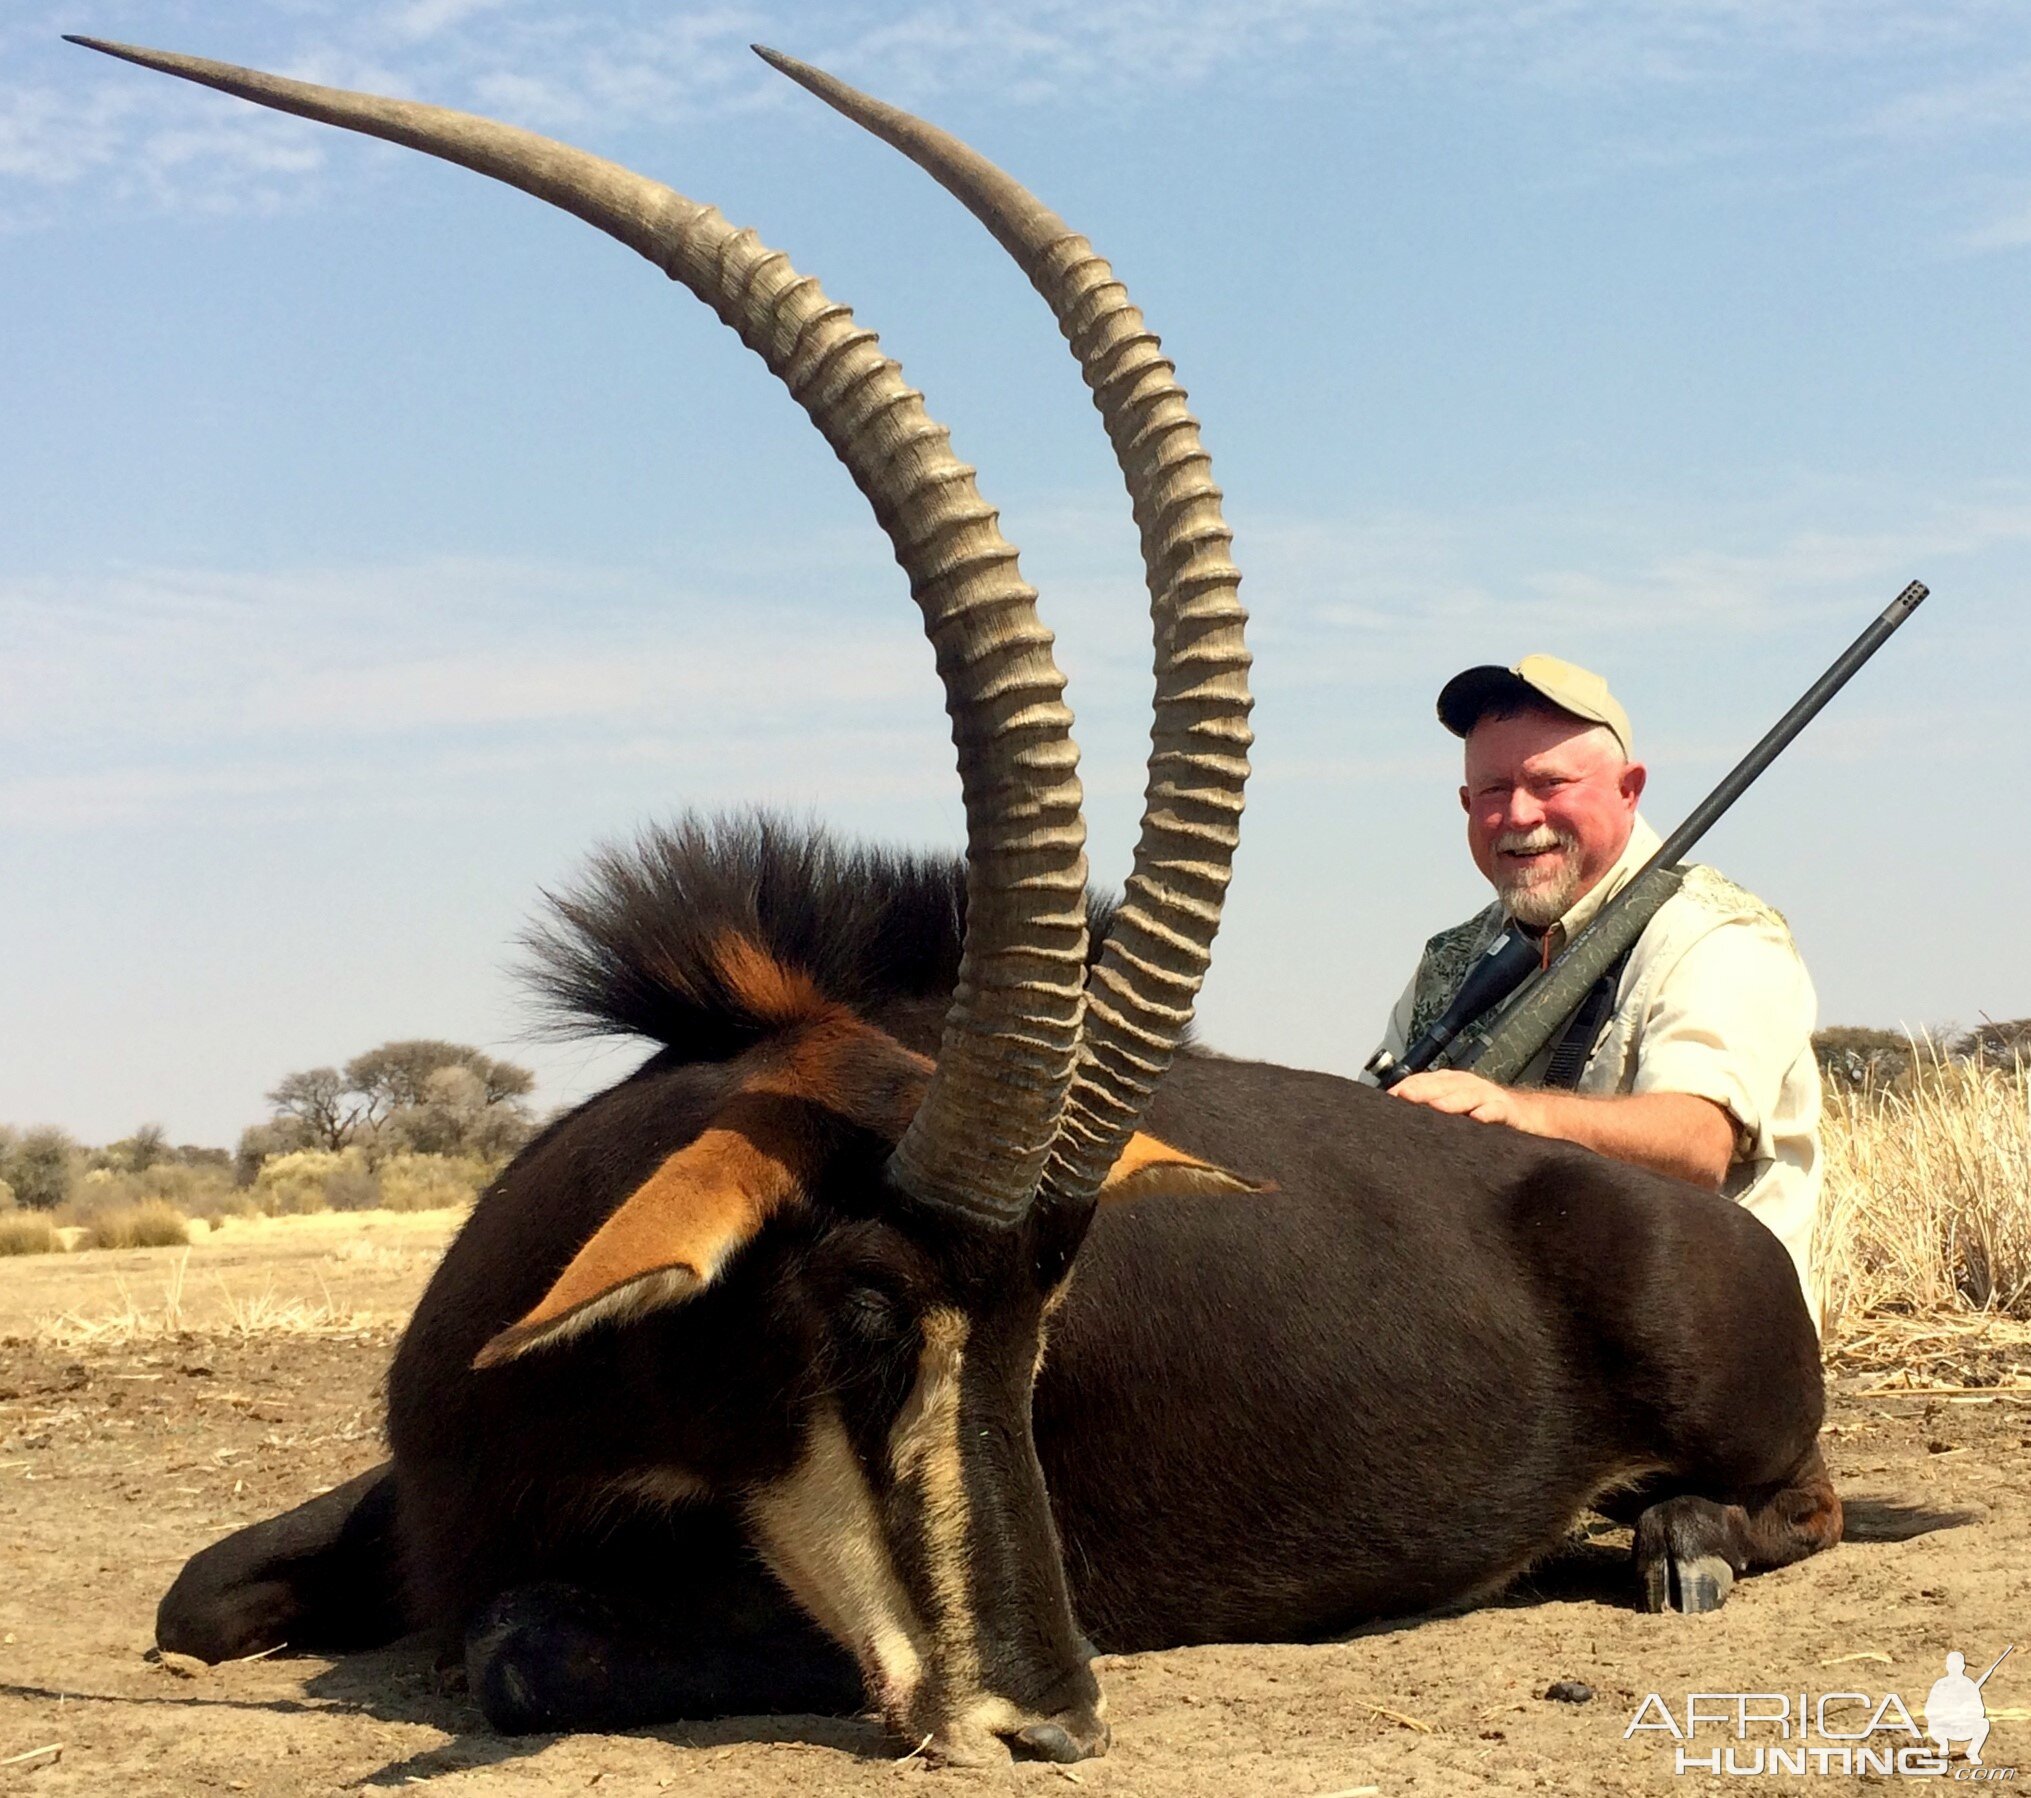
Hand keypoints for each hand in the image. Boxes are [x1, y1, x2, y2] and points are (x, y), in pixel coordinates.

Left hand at [1386, 1069, 1545, 1133]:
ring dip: (1451, 1100)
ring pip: (1467, 1095)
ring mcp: (1487, 1095)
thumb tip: (1394, 1119)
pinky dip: (1488, 1113)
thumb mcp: (1455, 1108)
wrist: (1528, 1115)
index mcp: (1450, 1083)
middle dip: (1422, 1090)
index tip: (1387, 1099)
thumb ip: (1429, 1109)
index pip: (1422, 1082)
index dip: (1406, 1088)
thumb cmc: (1483, 1112)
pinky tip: (1478, 1118)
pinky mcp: (1507, 1110)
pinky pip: (1496, 1111)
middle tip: (1403, 1097)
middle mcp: (1466, 1085)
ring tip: (1436, 1107)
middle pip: (1442, 1086)